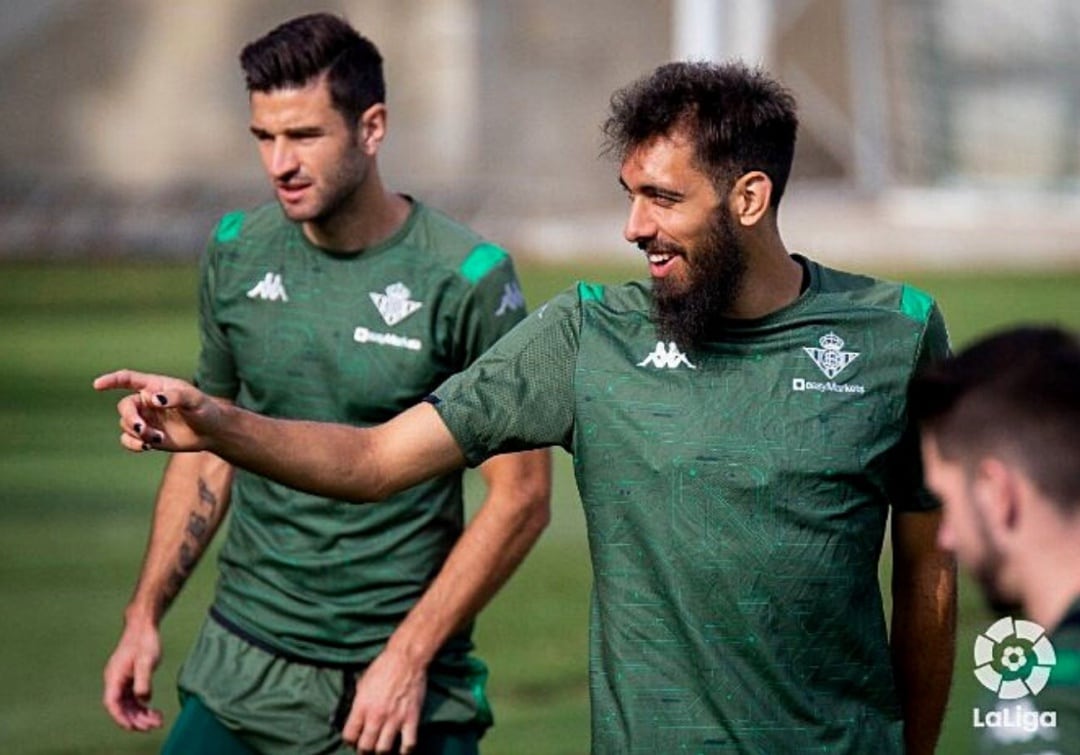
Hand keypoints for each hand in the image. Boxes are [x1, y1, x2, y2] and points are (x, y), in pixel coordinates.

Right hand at [93, 370, 222, 452]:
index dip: (112, 380)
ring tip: (158, 438)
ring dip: (138, 434)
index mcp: (155, 386)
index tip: (97, 385)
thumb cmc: (205, 410)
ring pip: (126, 425)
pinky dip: (133, 444)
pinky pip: (128, 440)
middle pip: (124, 407)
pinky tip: (146, 446)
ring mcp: (146, 419)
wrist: (212, 432)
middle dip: (130, 418)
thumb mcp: (194, 400)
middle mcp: (146, 402)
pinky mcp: (148, 436)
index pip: (128, 379)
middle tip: (143, 429)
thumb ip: (175, 396)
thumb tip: (154, 399)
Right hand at [102, 621, 163, 730]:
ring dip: (140, 715)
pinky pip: (132, 698)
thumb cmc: (145, 641)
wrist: (144, 626)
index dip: (121, 717)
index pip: (112, 703)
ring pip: (127, 705)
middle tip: (153, 726)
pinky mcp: (129, 679)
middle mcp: (114, 681)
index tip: (133, 727)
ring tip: (157, 721)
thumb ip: (143, 680)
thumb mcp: (146, 661)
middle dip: (135, 719)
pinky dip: (142, 707)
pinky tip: (154, 712)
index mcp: (114, 677)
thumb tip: (143, 698)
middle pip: (121, 707)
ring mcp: (121, 681)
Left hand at [342, 646, 426, 753]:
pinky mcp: (411, 719)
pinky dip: (405, 751)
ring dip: (381, 752)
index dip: (350, 740)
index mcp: (361, 706)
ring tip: (382, 748)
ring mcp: (394, 719)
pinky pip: (408, 744)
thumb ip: (358, 702)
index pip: (349, 736)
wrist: (406, 658)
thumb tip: (354, 716)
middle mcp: (376, 716)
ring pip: (383, 750)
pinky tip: (402, 750)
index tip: (354, 739)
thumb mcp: (362, 683)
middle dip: (364, 750)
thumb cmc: (383, 667)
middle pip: (365, 747)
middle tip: (368, 747)